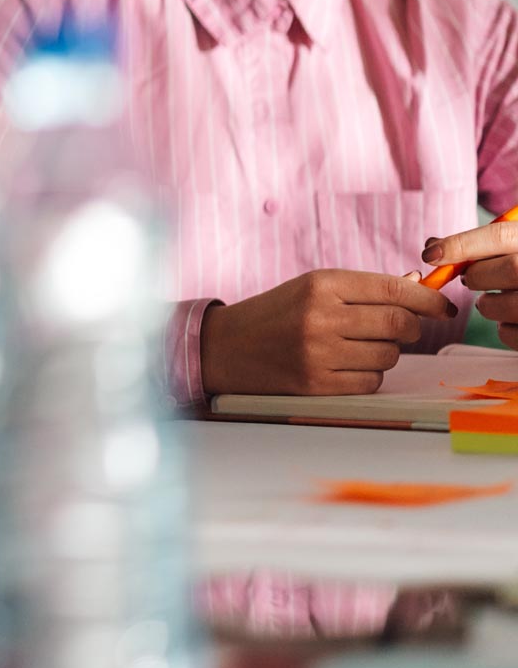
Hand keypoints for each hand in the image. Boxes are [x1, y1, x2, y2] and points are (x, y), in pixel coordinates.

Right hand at [200, 268, 456, 395]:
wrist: (226, 347)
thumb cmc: (273, 313)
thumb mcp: (311, 288)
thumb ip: (361, 288)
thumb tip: (415, 284)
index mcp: (320, 285)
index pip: (392, 289)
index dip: (427, 299)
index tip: (442, 306)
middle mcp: (320, 317)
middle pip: (398, 324)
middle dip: (411, 327)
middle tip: (403, 328)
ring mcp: (318, 353)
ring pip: (388, 355)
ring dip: (386, 352)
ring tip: (358, 346)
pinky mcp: (316, 384)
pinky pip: (371, 382)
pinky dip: (368, 375)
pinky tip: (344, 365)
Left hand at [424, 216, 517, 348]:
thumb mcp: (517, 247)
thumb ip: (481, 244)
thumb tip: (432, 246)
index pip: (501, 236)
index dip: (461, 244)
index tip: (431, 255)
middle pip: (508, 268)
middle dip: (478, 275)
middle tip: (472, 278)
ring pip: (499, 304)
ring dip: (487, 304)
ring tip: (500, 298)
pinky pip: (508, 334)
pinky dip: (503, 328)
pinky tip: (516, 318)